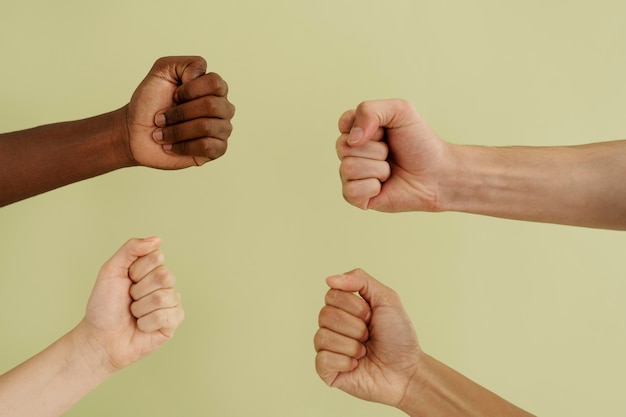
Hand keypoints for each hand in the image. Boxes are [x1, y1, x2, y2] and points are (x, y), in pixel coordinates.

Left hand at [76, 237, 183, 371]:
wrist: (100, 337)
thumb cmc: (104, 306)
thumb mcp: (111, 270)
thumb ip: (131, 249)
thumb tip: (157, 239)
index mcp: (151, 269)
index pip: (157, 258)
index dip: (137, 270)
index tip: (126, 280)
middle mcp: (164, 284)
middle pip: (165, 276)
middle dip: (139, 290)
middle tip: (130, 299)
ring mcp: (171, 302)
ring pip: (163, 298)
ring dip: (140, 309)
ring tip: (134, 314)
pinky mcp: (174, 322)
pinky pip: (166, 316)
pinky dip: (147, 323)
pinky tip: (142, 326)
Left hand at [125, 56, 234, 168]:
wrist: (135, 133)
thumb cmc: (150, 103)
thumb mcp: (162, 71)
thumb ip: (185, 64)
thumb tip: (201, 77)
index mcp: (213, 88)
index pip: (215, 83)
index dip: (191, 90)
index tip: (173, 95)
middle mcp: (222, 108)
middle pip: (212, 106)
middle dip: (180, 112)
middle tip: (162, 118)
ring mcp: (221, 129)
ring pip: (207, 127)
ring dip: (177, 131)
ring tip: (163, 134)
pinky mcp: (216, 150)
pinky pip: (208, 147)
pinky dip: (183, 146)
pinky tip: (172, 146)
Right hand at [314, 269, 421, 406]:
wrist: (407, 371)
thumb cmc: (399, 337)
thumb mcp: (387, 299)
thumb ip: (360, 280)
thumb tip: (329, 279)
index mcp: (344, 307)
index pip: (332, 295)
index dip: (355, 306)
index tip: (371, 316)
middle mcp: (333, 326)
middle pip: (325, 315)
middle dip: (355, 326)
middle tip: (369, 335)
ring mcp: (329, 348)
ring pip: (323, 336)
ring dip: (352, 345)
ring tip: (364, 351)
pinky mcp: (327, 371)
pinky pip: (322, 359)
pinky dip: (345, 362)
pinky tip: (356, 365)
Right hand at [337, 99, 449, 211]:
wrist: (437, 173)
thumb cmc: (419, 143)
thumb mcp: (400, 111)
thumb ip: (369, 110)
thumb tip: (352, 138)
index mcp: (358, 131)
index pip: (344, 124)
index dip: (367, 127)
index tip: (385, 132)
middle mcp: (351, 153)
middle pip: (343, 146)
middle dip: (375, 149)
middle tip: (390, 153)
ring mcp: (352, 176)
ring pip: (348, 168)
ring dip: (377, 169)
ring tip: (390, 170)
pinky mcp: (357, 197)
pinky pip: (351, 190)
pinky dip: (372, 187)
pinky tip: (383, 186)